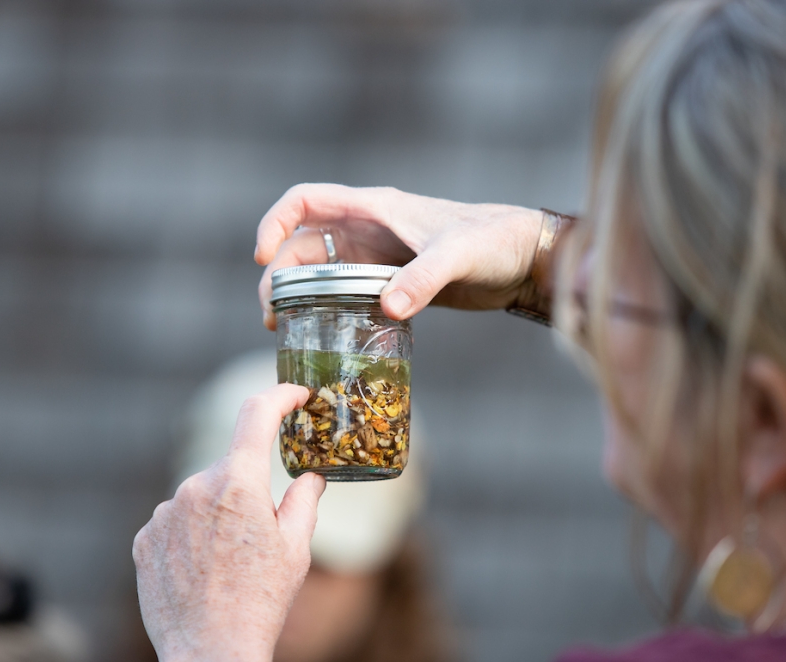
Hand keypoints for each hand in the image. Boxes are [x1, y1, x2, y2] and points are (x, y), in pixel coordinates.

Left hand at [132, 384, 326, 661]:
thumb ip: (304, 500)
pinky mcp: (144, 538)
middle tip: (260, 533)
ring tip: (227, 563)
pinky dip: (190, 535)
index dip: (279, 396)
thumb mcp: (296, 548)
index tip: (295, 395)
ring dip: (216, 514)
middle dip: (247, 488)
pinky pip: (173, 522)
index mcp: (238, 483)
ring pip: (199, 496)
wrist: (210, 652)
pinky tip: (201, 571)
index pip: (257, 414)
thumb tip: (310, 476)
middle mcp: (195, 487)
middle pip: (229, 468)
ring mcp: (165, 513)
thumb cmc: (261, 601)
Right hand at [255, 183, 544, 328]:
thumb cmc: (494, 239)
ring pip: (320, 271)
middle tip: (272, 315)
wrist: (523, 257)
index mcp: (374, 208)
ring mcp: (377, 256)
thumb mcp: (458, 255)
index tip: (262, 258)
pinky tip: (322, 335)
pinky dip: (326, 309)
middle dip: (278, 274)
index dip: (275, 223)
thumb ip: (423, 278)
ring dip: (297, 295)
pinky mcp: (391, 281)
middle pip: (303, 244)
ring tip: (283, 329)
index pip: (305, 201)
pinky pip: (345, 292)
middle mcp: (368, 229)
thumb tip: (388, 308)